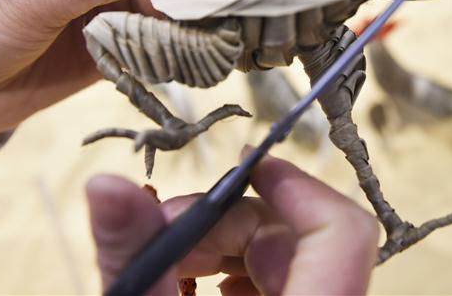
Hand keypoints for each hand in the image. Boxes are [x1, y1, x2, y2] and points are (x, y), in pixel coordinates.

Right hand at [87, 153, 379, 295]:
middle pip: (301, 238)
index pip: (342, 232)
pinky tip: (196, 289)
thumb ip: (132, 255)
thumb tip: (109, 185)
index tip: (248, 168)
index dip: (294, 186)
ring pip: (291, 259)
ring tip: (174, 270)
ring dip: (228, 251)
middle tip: (166, 237)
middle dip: (229, 224)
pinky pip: (288, 282)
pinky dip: (241, 277)